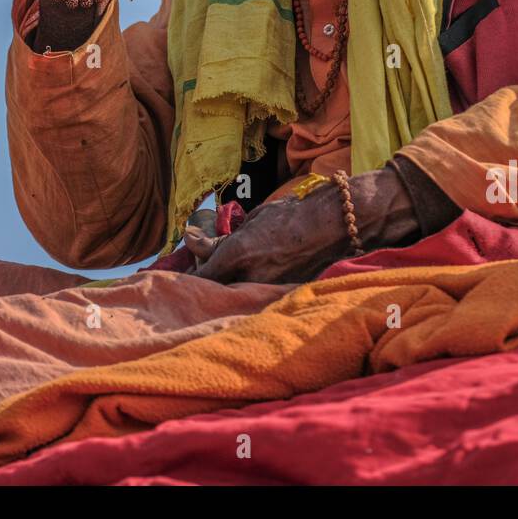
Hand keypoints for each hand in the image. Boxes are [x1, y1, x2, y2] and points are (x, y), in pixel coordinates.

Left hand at [187, 167, 419, 284]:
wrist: (334, 226)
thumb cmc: (291, 217)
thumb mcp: (251, 221)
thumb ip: (220, 236)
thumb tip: (189, 238)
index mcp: (238, 253)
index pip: (200, 276)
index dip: (186, 277)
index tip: (182, 271)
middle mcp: (250, 276)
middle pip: (212, 292)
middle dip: (204, 284)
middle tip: (201, 273)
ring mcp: (265, 291)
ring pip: (231, 299)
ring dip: (224, 291)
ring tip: (225, 279)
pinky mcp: (279, 298)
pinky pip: (251, 301)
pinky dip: (244, 295)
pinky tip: (246, 287)